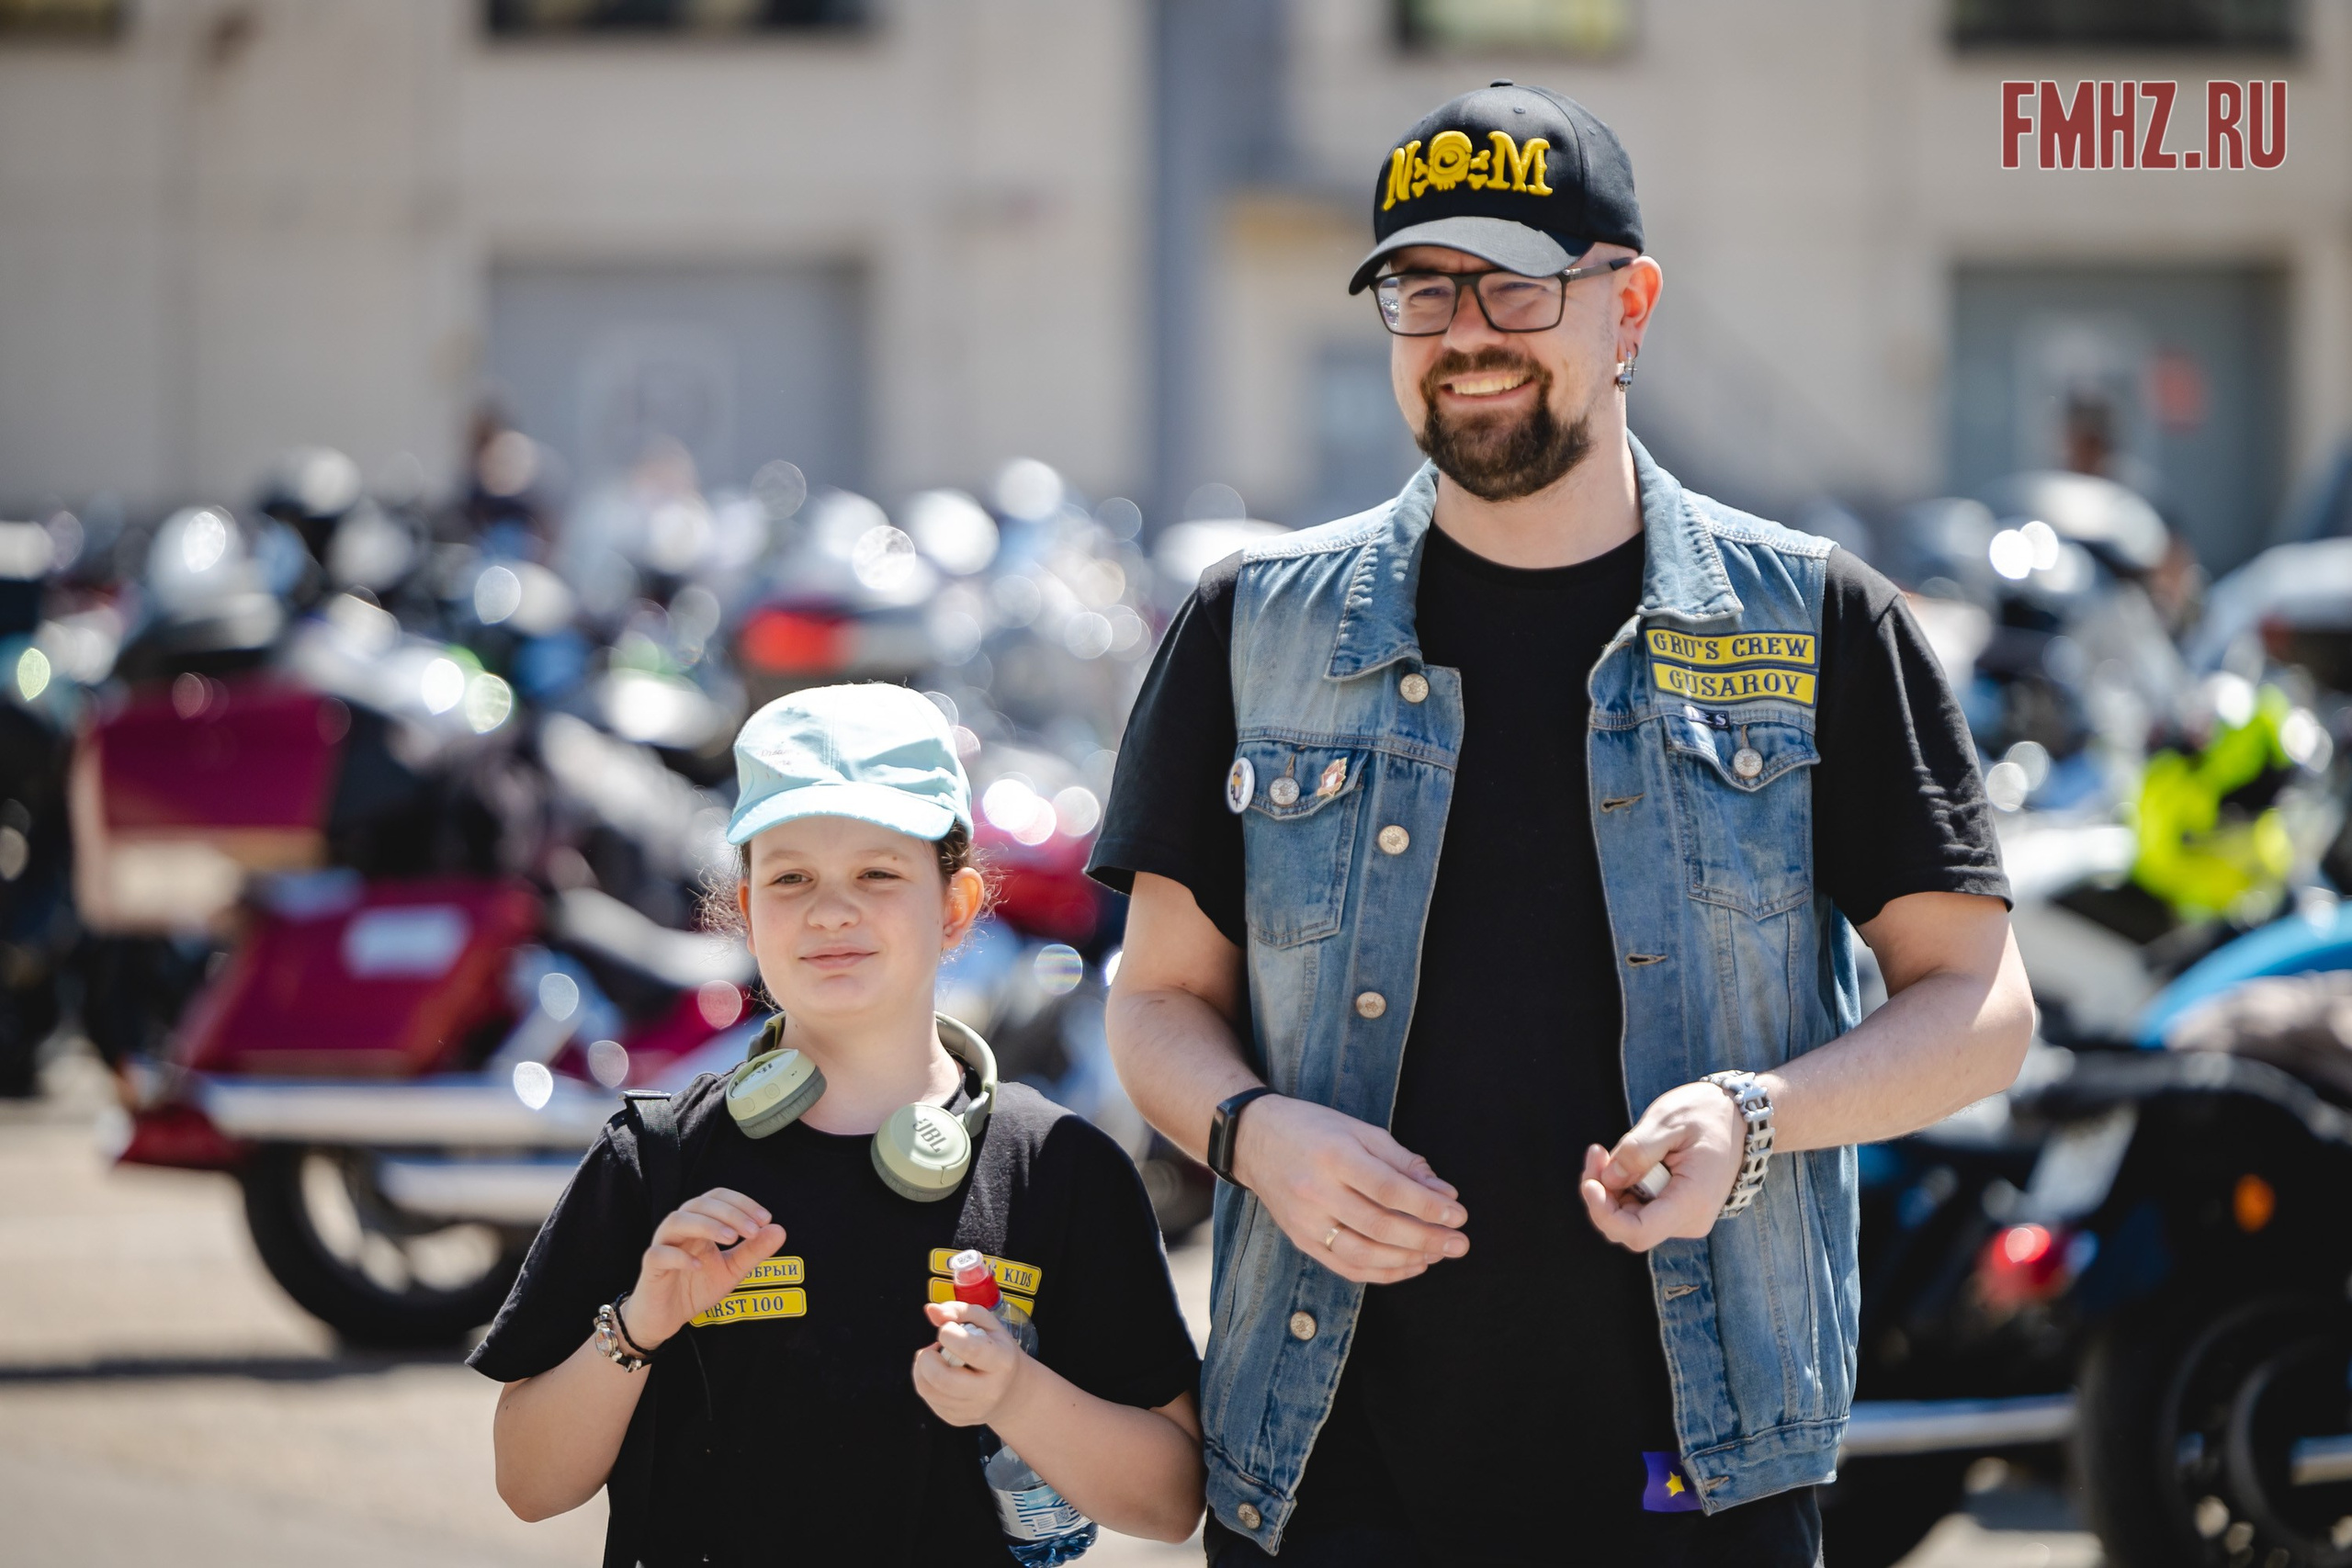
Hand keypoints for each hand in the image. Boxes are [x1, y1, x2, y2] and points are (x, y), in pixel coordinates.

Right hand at [624, 1187, 786, 1348]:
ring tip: (730, 1239)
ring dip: (706, 1225)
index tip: (765, 1219)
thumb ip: (754, 1251)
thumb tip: (780, 1230)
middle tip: (753, 1229)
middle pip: (699, 1204)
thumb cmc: (697, 1288)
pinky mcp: (651, 1267)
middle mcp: (680, 1229)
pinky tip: (700, 1265)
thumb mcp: (732, 1270)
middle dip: (729, 1213)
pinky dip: (680, 1256)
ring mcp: (663, 1245)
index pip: (718, 1198)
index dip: (742, 1203)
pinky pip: (659, 1254)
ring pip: (677, 1220)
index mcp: (700, 1224)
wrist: (668, 1318)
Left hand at [913, 1301, 1028, 1426]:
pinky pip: (928, 1399)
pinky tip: (940, 1373)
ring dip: (921, 1368)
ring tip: (936, 1359)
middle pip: (941, 1378)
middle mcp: (989, 1391)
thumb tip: (930, 1310)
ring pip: (927, 1390)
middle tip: (934, 1348)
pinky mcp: (957, 1420)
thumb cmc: (997, 1349)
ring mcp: (972, 1410)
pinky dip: (925, 1382)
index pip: (969, 1349)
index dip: (948, 1333)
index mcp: (1002, 1362)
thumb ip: (959, 1311)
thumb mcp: (987, 1324)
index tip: (947, 1329)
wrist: (1011, 1391)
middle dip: (927, 1357)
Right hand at [1232, 1094, 1467, 1283]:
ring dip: (1407, 1259)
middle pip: (1379, 1226)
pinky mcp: (1301, 1239)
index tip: (1458, 1215)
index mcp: (1335, 1155)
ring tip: (1437, 1255)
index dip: (1427, 1206)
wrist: (1253, 1140)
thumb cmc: (1313, 1129)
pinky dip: (1381, 1272)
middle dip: (1427, 1238)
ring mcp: (1306, 1220)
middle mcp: (1316, 1191)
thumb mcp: (1360, 1130)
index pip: (1389, 1189)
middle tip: (1459, 1244)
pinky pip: (1345, 1266)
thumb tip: (1445, 1193)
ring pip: (1363, 1253)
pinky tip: (1409, 1266)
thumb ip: (1403, 1162)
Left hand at [1580, 1082, 1744, 1252]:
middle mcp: (1690, 1220)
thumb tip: (1608, 1180)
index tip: (1589, 1183)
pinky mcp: (1676, 1211)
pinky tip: (1627, 1161)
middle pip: (1627, 1226)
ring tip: (1611, 1151)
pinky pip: (1639, 1209)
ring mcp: (1683, 1219)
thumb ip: (1637, 1151)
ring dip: (1611, 1188)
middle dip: (1602, 1193)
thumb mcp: (1668, 1121)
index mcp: (1692, 1201)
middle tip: (1597, 1152)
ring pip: (1629, 1218)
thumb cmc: (1706, 1114)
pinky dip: (1624, 1187)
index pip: (1638, 1232)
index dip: (1604, 1214)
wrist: (1737, 1118)